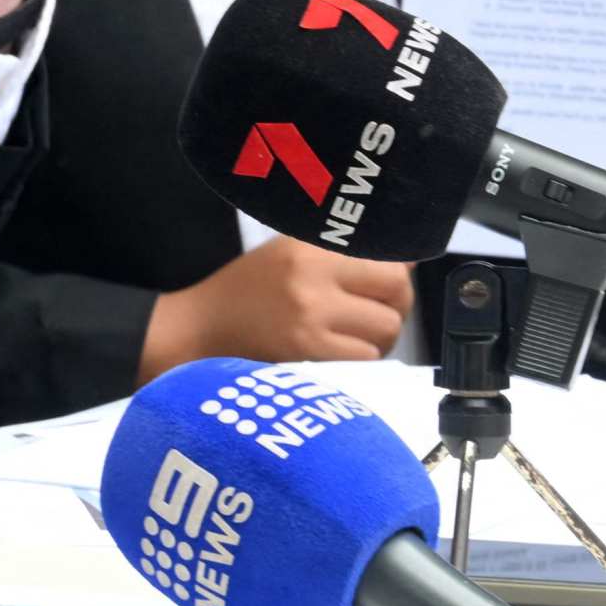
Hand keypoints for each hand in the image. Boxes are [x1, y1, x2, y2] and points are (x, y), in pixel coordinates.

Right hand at [139, 239, 410, 378]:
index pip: (387, 257)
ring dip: (380, 337)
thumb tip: (406, 263)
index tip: (385, 286)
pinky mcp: (306, 350)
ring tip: (356, 336)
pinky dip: (361, 358)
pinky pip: (364, 356)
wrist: (199, 329)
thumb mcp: (287, 253)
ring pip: (386, 328)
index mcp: (308, 246)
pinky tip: (340, 353)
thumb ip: (342, 254)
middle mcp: (311, 275)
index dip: (398, 274)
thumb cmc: (247, 291)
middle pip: (396, 290)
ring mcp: (310, 315)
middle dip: (396, 306)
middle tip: (377, 313)